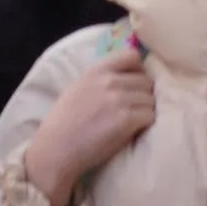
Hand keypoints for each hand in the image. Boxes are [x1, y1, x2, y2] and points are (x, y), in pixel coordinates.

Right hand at [22, 42, 156, 205]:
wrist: (55, 149)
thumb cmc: (62, 124)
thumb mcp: (77, 89)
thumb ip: (99, 80)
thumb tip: (123, 78)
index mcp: (96, 71)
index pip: (131, 56)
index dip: (139, 71)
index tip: (135, 84)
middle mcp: (109, 81)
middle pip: (146, 81)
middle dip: (143, 96)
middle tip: (135, 110)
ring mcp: (118, 99)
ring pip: (150, 100)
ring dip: (146, 111)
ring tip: (134, 123)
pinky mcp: (126, 120)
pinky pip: (150, 116)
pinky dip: (145, 125)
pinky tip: (134, 132)